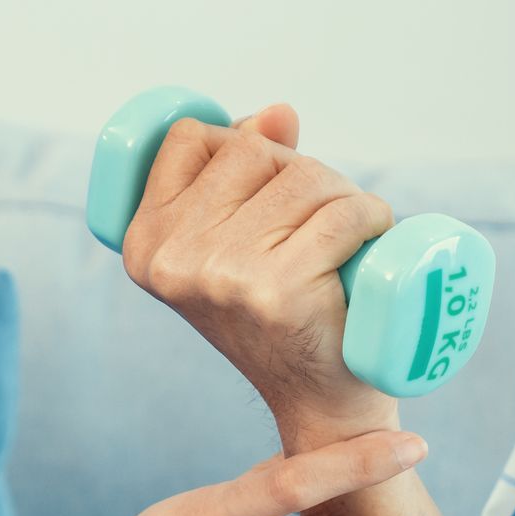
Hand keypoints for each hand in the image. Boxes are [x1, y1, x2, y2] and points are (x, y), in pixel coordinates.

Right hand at [119, 110, 400, 445]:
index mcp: (143, 244)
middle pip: (252, 152)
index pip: (192, 138)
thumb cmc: (283, 313)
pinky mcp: (277, 291)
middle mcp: (171, 260)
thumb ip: (246, 168)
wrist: (319, 401)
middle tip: (318, 227)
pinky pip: (341, 213)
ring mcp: (222, 276)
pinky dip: (371, 218)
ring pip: (303, 177)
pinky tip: (371, 243)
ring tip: (344, 243)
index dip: (242, 148)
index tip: (267, 194)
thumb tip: (278, 114)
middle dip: (300, 174)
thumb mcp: (240, 238)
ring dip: (341, 197)